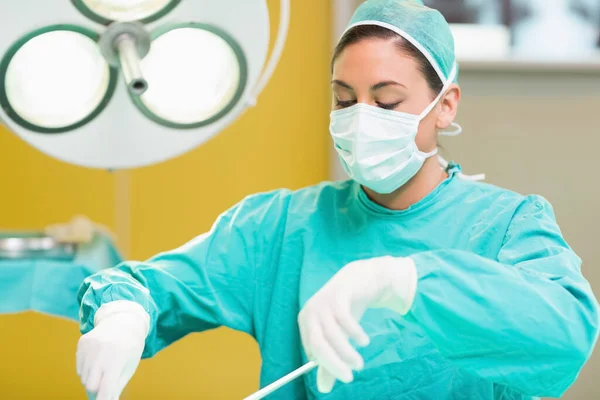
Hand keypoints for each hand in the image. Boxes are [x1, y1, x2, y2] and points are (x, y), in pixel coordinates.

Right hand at [77, 301, 149, 399]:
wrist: (123, 321)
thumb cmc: (129, 348)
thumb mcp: (129, 366)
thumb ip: (117, 386)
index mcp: (118, 357)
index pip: (106, 386)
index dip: (103, 399)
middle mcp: (102, 350)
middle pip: (90, 385)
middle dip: (97, 388)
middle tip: (106, 383)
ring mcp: (90, 345)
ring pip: (83, 377)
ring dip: (92, 378)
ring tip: (104, 367)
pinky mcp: (82, 343)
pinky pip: (79, 368)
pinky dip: (87, 370)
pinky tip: (97, 359)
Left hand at [298, 256, 416, 392]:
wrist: (360, 279)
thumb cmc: (346, 311)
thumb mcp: (338, 337)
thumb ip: (330, 361)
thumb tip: (323, 390)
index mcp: (306, 322)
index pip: (312, 350)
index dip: (327, 365)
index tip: (344, 376)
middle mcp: (311, 312)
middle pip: (318, 343)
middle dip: (333, 363)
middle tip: (350, 376)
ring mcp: (323, 302)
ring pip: (332, 334)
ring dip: (347, 351)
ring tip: (359, 361)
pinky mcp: (338, 294)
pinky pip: (343, 318)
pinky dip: (354, 332)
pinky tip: (363, 340)